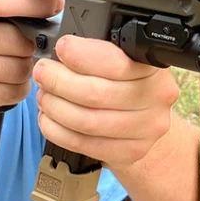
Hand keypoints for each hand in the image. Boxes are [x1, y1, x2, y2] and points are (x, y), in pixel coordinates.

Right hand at [0, 0, 62, 135]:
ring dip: (23, 70)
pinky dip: (15, 90)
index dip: (36, 2)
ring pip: (19, 67)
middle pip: (18, 38)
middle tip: (21, 47)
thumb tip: (38, 2)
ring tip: (8, 68)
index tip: (54, 4)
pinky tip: (3, 85)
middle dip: (29, 45)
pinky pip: (10, 92)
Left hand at [32, 35, 180, 171]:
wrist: (148, 119)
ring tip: (44, 96)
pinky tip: (49, 118)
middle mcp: (157, 96)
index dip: (80, 55)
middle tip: (43, 73)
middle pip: (95, 93)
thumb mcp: (123, 58)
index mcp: (152, 66)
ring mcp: (147, 128)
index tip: (61, 48)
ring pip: (87, 121)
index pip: (115, 61)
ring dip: (55, 107)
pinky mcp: (132, 152)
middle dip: (58, 81)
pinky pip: (84, 144)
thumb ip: (98, 52)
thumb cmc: (128, 82)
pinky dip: (57, 131)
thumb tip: (60, 49)